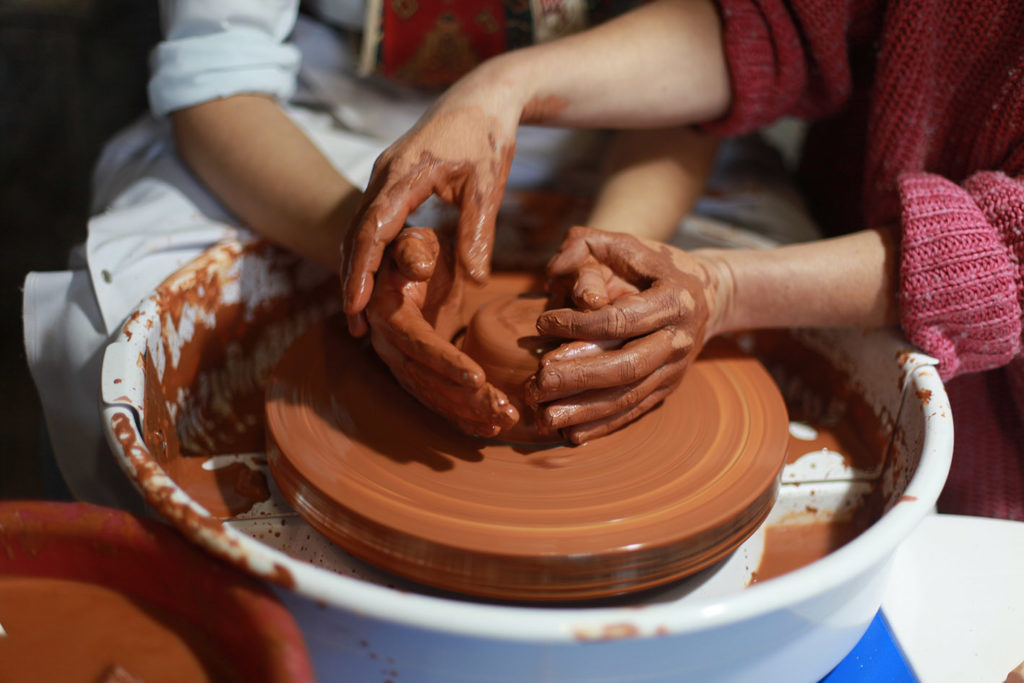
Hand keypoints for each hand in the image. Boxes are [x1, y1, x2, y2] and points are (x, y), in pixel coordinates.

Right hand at [342, 88, 521, 336]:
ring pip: (358, 228)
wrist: (482, 97)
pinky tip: (373, 279)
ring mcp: (384, 176)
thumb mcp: (487, 185)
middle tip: (353, 325)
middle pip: (356, 233)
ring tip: (358, 313)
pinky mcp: (391, 181)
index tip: (356, 305)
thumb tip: (475, 281)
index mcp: (404, 174)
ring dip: (355, 269)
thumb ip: (477, 232)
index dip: (362, 270)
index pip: (373, 229)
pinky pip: (371, 220)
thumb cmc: (487, 136)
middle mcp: (384, 175)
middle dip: (350, 279)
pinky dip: (368, 252)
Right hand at [366, 227, 518, 437]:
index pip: (417, 343)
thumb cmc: (417, 248)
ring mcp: (399, 362)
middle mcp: (388, 343)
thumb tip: (418, 266)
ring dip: (469, 412)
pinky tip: (490, 429)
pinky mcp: (415, 372)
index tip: (478, 378)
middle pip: (426, 378)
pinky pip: (437, 399)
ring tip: (505, 421)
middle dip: (465, 398)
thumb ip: (415, 250)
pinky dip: (462, 416)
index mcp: (386, 312)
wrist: (407, 266)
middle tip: (504, 410)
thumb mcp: (417, 240)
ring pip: (433, 394)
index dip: (445, 362)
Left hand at [527, 225, 719, 443]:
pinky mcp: (666, 391)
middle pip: (626, 366)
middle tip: (538, 381)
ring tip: (545, 415)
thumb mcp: (625, 243)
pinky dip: (601, 426)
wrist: (709, 296)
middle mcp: (677, 340)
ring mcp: (674, 370)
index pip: (621, 319)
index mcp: (672, 301)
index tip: (542, 324)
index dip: (579, 324)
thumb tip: (554, 273)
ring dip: (584, 410)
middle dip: (578, 377)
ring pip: (628, 397)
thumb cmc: (654, 266)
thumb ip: (585, 245)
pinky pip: (633, 413)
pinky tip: (568, 434)